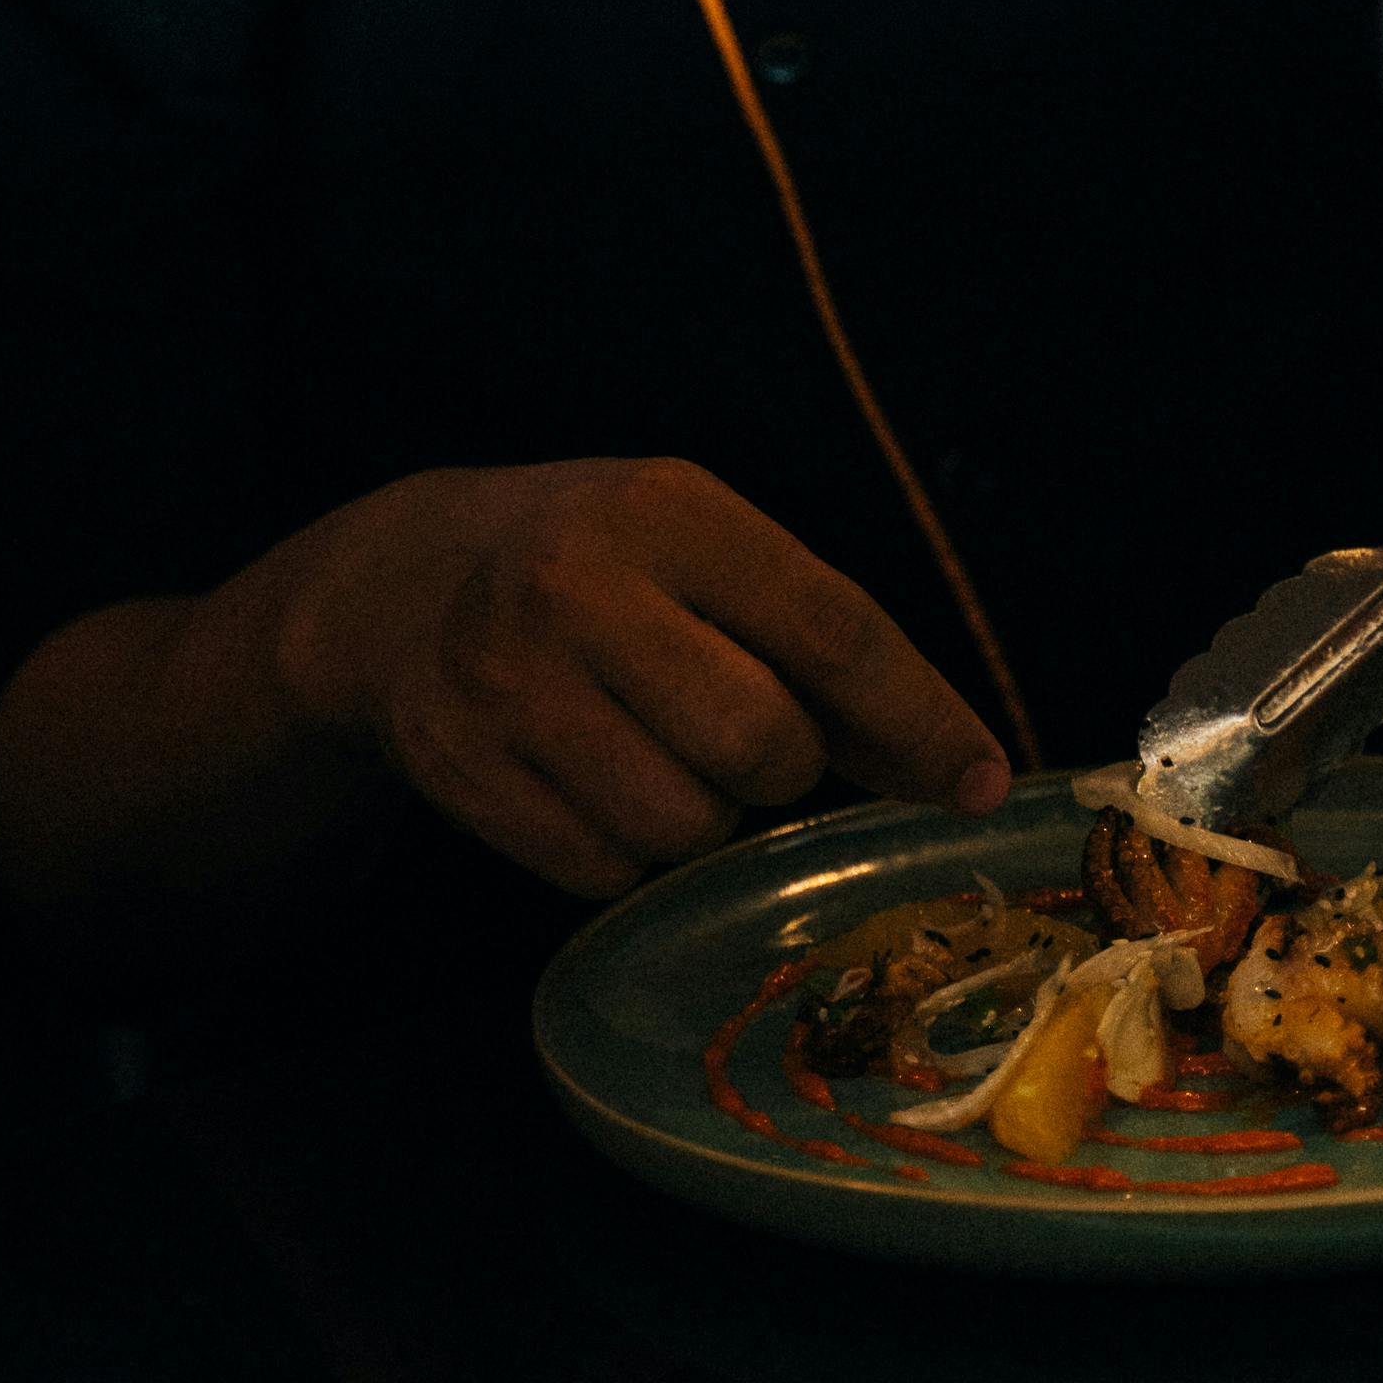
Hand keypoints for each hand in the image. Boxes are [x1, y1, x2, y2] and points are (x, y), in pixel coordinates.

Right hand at [274, 456, 1010, 900]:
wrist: (398, 587)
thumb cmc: (596, 563)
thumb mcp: (700, 546)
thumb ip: (816, 636)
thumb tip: (956, 766)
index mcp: (667, 511)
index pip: (832, 629)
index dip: (921, 718)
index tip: (983, 783)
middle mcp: (581, 588)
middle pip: (764, 743)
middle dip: (785, 766)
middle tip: (749, 740)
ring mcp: (510, 686)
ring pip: (686, 825)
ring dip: (705, 814)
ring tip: (657, 751)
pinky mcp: (464, 775)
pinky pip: (606, 870)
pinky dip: (627, 851)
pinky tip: (593, 781)